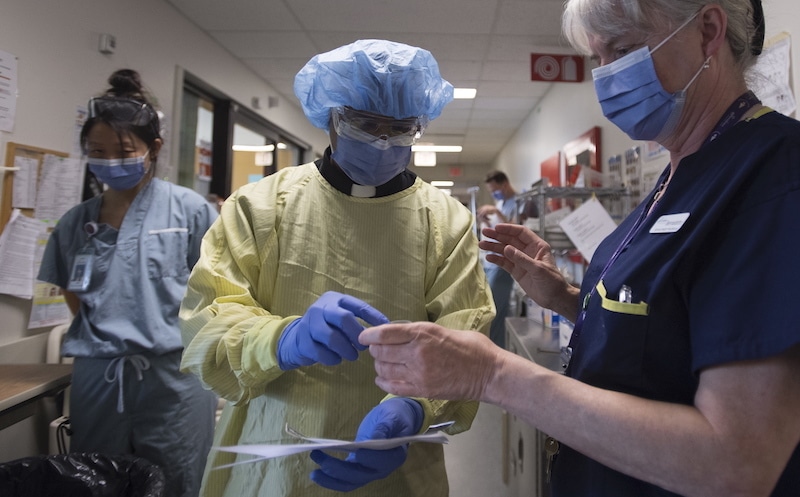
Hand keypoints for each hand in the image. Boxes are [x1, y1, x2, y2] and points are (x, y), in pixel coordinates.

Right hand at [277, 291, 388, 369]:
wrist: (297, 337)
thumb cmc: (327, 327)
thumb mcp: (341, 317)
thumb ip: (359, 319)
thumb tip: (386, 328)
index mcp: (334, 300)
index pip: (358, 306)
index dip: (373, 317)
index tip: (385, 329)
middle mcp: (320, 308)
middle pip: (343, 318)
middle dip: (357, 334)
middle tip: (364, 347)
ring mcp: (309, 324)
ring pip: (331, 337)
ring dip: (346, 349)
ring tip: (352, 356)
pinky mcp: (302, 341)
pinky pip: (320, 352)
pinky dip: (332, 358)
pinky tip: (337, 359)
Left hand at [310, 397, 422, 491]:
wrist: (394, 421)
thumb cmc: (395, 416)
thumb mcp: (391, 416)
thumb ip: (384, 427)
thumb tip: (375, 438)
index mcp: (394, 456)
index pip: (380, 461)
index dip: (369, 458)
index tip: (356, 450)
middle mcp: (382, 469)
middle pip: (360, 475)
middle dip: (338, 469)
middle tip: (319, 456)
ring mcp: (370, 471)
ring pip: (350, 482)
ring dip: (330, 479)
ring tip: (313, 472)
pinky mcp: (359, 469)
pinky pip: (345, 480)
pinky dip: (331, 479)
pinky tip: (318, 472)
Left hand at [360, 321, 498, 400]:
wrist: (488, 373)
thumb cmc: (472, 348)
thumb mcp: (444, 330)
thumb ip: (422, 333)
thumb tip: (402, 334)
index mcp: (423, 333)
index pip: (385, 333)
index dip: (369, 335)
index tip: (363, 336)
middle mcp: (417, 353)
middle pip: (381, 351)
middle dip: (374, 350)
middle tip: (375, 349)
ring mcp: (418, 373)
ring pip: (384, 369)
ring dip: (379, 365)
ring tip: (382, 362)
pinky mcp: (422, 390)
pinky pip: (392, 386)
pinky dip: (383, 382)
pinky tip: (382, 378)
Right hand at [479, 223, 573, 314]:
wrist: (554, 298)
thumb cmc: (552, 281)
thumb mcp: (538, 269)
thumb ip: (521, 258)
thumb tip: (506, 248)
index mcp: (537, 246)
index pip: (521, 233)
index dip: (508, 229)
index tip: (496, 227)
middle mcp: (528, 251)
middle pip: (510, 240)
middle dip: (497, 236)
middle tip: (484, 232)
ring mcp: (521, 261)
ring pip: (505, 251)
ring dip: (494, 247)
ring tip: (481, 245)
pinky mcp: (516, 271)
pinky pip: (504, 263)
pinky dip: (496, 260)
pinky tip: (488, 257)